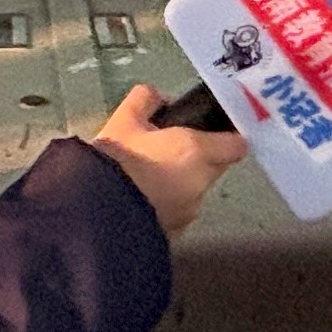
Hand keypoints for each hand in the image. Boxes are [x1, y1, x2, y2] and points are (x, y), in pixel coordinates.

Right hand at [90, 83, 245, 237]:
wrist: (96, 213)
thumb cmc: (116, 161)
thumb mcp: (124, 121)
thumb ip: (145, 101)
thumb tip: (158, 96)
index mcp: (197, 152)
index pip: (235, 145)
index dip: (227, 137)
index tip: (212, 131)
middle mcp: (200, 184)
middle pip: (212, 168)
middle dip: (195, 159)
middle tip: (164, 149)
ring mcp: (188, 214)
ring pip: (192, 192)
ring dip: (177, 183)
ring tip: (145, 177)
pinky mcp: (173, 235)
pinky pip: (175, 212)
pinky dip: (164, 205)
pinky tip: (139, 200)